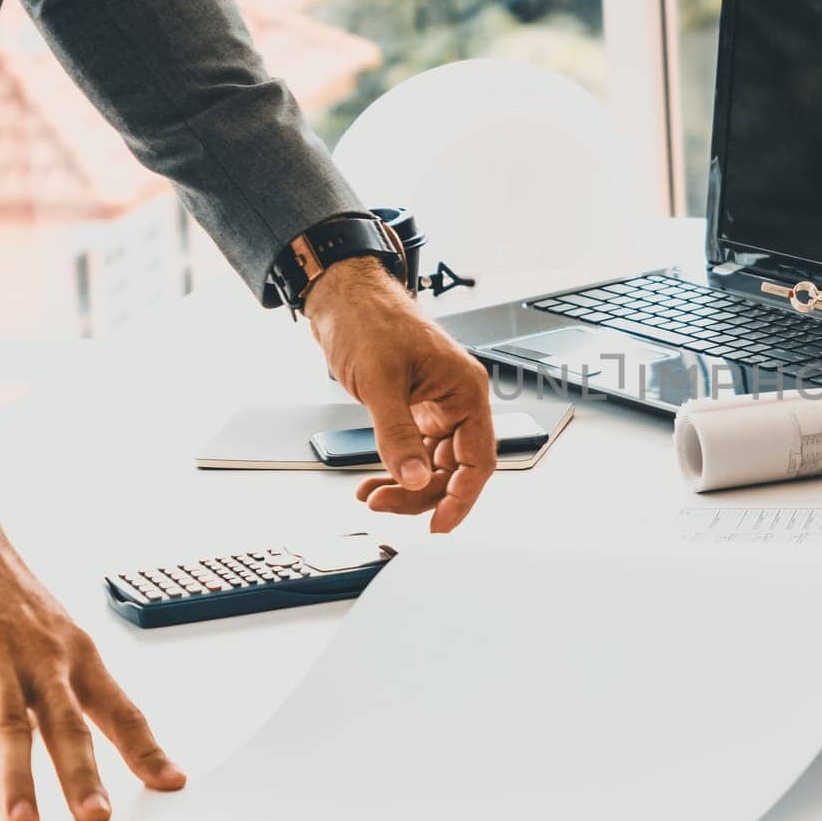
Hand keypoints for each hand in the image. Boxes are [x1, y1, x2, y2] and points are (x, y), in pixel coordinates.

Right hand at [0, 475, 185, 820]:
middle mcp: (45, 659)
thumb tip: (43, 745)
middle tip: (98, 817)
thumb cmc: (7, 593)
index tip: (172, 783)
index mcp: (77, 657)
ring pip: (11, 724)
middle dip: (84, 774)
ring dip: (16, 776)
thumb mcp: (45, 640)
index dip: (147, 749)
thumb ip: (47, 694)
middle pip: (69, 724)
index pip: (122, 710)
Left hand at [304, 257, 495, 532]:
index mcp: (465, 390)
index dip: (462, 497)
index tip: (441, 525)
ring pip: (433, 463)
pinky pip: (416, 450)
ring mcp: (437, 404)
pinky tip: (374, 479)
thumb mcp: (381, 381)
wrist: (343, 296)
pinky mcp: (415, 406)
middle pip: (455, 468)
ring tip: (373, 494)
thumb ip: (398, 434)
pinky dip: (396, 469)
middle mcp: (457, 400)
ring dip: (405, 485)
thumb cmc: (370, 320)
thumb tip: (411, 478)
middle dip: (422, 493)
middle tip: (385, 505)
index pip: (478, 459)